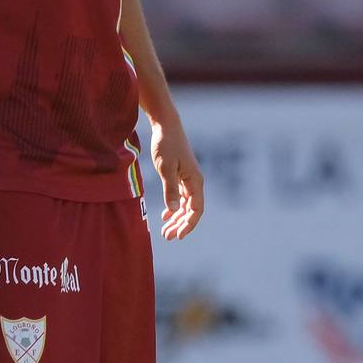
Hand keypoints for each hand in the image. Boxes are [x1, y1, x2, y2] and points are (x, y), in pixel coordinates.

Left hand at [151, 116, 203, 240]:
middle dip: (180, 225)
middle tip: (167, 237)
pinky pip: (181, 197)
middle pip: (191, 210)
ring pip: (186, 205)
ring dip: (177, 218)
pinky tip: (165, 215)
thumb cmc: (166, 145)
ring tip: (165, 230)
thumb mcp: (166, 168)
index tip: (179, 235)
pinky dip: (174, 208)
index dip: (189, 224)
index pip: (196, 209)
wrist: (166, 126)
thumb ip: (171, 189)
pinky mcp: (181, 176)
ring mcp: (189, 179)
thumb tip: (175, 210)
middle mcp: (195, 182)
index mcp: (195, 181)